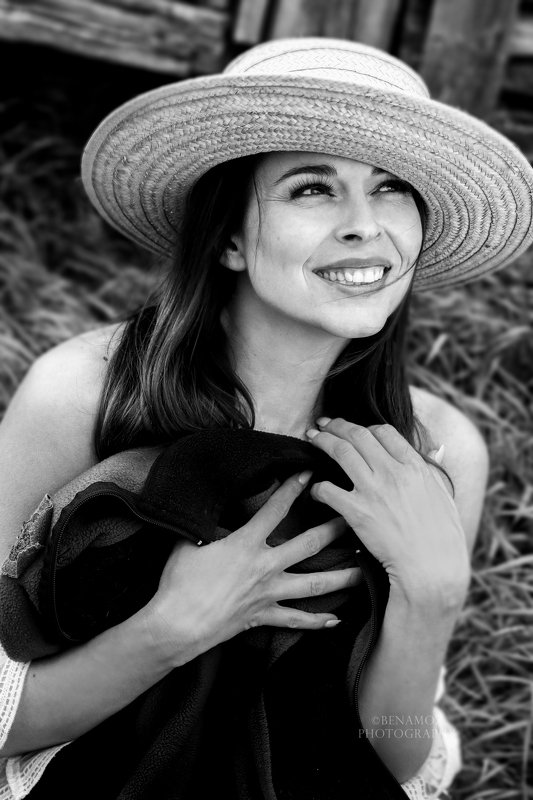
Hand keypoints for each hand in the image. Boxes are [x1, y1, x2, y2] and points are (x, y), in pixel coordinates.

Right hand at [141, 472, 360, 664]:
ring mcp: (268, 593)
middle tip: (356, 515)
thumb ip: (209, 522)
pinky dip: (317, 621)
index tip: (310, 472)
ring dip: (342, 576)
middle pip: (309, 543)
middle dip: (335, 527)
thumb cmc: (179, 581)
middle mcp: (265, 566)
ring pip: (314, 584)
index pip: (275, 508)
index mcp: (246, 543)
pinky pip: (296, 620)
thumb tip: (216, 506)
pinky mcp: (264, 617)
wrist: (176, 625)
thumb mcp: (190, 540)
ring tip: (363, 568)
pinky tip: (336, 620)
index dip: (293, 487)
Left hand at [306, 419, 470, 608]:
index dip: (366, 427)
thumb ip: (435, 469)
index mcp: (415, 466)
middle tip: (323, 424)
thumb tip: (437, 449)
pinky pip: (327, 489)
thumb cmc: (443, 537)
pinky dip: (317, 486)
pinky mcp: (357, 512)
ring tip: (311, 439)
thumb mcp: (444, 495)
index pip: (384, 431)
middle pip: (358, 435)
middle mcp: (393, 472)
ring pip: (340, 452)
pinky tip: (314, 489)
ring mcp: (373, 490)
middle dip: (337, 425)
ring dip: (322, 441)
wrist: (432, 569)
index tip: (356, 430)